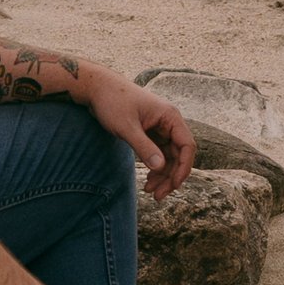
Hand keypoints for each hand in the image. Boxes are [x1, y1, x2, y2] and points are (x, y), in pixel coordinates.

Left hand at [72, 61, 196, 196]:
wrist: (96, 88)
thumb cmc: (112, 102)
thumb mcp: (127, 127)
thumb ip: (144, 147)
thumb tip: (161, 167)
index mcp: (170, 116)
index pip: (187, 146)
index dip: (183, 168)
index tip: (173, 185)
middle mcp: (168, 122)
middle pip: (179, 155)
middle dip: (171, 176)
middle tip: (157, 196)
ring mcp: (159, 127)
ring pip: (169, 157)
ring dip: (163, 175)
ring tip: (150, 192)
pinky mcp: (150, 132)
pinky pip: (159, 154)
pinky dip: (155, 168)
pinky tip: (148, 181)